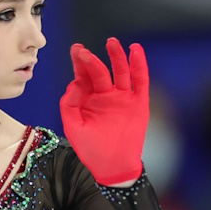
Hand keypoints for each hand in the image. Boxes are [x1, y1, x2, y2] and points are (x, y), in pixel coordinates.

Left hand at [59, 38, 148, 185]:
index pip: (83, 76)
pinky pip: (141, 81)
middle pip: (99, 71)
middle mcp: (105, 95)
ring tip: (112, 43)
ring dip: (117, 56)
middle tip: (84, 50)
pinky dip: (139, 65)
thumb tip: (73, 84)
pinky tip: (136, 51)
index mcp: (88, 100)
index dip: (80, 63)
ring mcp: (123, 98)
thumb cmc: (91, 149)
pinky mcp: (138, 103)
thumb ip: (69, 105)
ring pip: (121, 71)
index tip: (76, 50)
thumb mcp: (73, 128)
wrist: (113, 166)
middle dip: (92, 59)